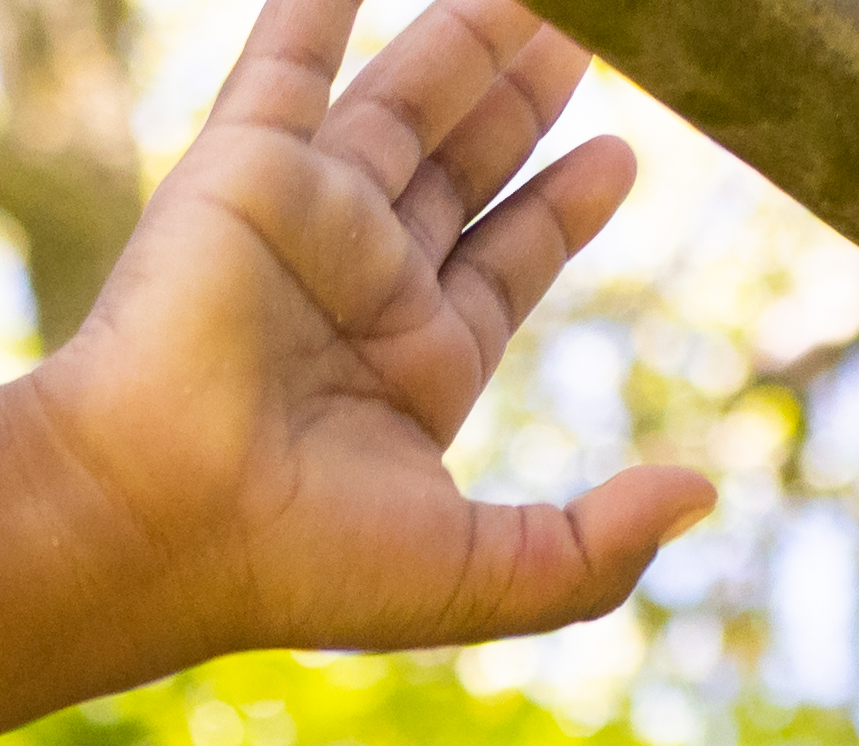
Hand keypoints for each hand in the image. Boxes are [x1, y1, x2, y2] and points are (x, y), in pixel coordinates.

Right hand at [22, 0, 716, 664]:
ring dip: (463, 39)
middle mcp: (363, 286)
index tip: (618, 156)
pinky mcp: (244, 168)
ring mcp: (305, 219)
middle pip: (465, 167)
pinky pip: (289, 62)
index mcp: (415, 370)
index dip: (564, 208)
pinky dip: (319, 6)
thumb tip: (703, 493)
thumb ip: (597, 546)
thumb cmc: (302, 564)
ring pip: (403, 101)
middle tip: (588, 35)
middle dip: (524, 101)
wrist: (155, 519)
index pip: (506, 263)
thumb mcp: (484, 576)